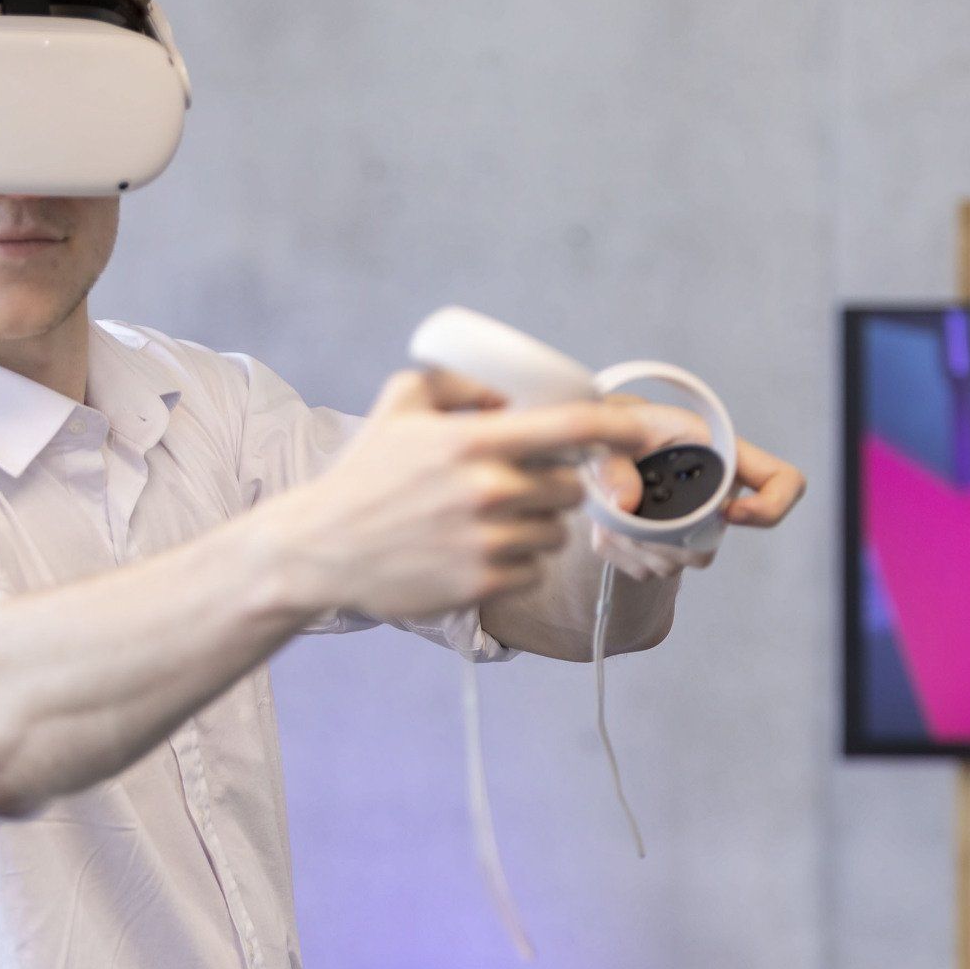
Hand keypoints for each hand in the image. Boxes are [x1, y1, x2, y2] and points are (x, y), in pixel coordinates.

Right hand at [264, 369, 659, 621]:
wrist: (321, 547)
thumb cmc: (365, 472)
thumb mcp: (402, 402)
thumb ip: (461, 383)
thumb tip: (512, 396)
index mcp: (472, 441)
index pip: (570, 429)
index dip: (619, 429)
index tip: (648, 433)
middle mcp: (486, 491)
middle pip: (570, 488)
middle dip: (555, 485)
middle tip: (518, 485)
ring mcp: (486, 542)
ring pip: (555, 532)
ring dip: (536, 525)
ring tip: (487, 520)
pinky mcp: (482, 585)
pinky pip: (532, 569)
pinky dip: (517, 561)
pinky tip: (476, 550)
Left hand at [586, 394, 806, 579]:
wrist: (600, 443)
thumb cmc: (621, 424)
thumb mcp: (614, 426)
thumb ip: (614, 460)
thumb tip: (625, 504)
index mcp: (722, 455)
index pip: (783, 482)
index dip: (769, 507)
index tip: (729, 513)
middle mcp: (716, 496)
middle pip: (711, 544)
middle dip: (662, 538)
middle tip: (626, 512)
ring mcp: (692, 529)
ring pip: (676, 563)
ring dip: (635, 544)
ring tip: (611, 508)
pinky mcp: (662, 550)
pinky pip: (646, 570)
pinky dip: (620, 552)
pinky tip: (610, 523)